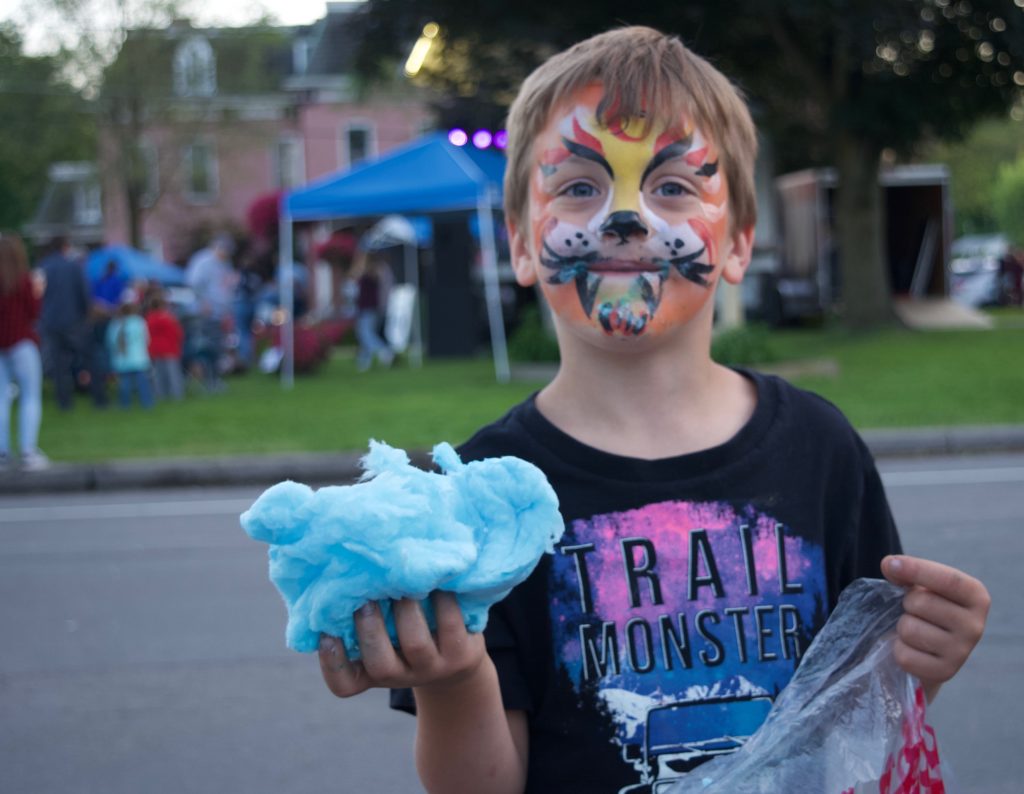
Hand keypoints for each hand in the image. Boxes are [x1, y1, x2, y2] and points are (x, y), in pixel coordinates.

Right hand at [318, 591, 486, 697]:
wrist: (458, 657)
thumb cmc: (406, 633)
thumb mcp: (383, 632)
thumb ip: (363, 613)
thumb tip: (339, 574)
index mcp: (372, 673)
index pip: (345, 684)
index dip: (332, 663)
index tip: (325, 633)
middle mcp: (402, 676)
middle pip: (381, 665)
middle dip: (370, 628)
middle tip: (365, 597)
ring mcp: (433, 668)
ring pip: (416, 643)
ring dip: (405, 609)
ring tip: (401, 580)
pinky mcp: (462, 654)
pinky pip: (450, 624)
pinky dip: (441, 599)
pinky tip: (434, 577)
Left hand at [882, 555, 989, 700]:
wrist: (931, 650)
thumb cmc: (926, 609)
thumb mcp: (921, 586)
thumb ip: (906, 572)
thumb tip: (890, 565)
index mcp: (976, 596)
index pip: (948, 580)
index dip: (916, 569)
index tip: (889, 564)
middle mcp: (975, 625)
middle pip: (921, 603)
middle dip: (907, 604)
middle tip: (914, 611)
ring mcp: (962, 652)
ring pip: (909, 629)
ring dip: (902, 627)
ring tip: (915, 629)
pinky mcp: (944, 673)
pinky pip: (905, 655)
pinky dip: (899, 649)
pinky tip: (913, 649)